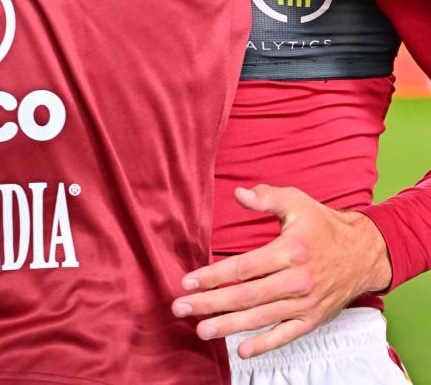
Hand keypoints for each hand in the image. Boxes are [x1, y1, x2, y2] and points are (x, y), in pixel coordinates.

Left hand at [172, 184, 391, 357]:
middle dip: (210, 303)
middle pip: (246, 296)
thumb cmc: (324, 225)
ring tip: (200, 329)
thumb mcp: (297, 202)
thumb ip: (266, 197)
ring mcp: (304, 304)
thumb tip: (238, 193)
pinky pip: (285, 335)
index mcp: (289, 251)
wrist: (363, 253)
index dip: (213, 275)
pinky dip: (263, 344)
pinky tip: (241, 350)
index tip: (188, 281)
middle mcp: (296, 281)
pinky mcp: (311, 319)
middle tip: (181, 308)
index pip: (243, 267)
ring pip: (260, 318)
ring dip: (227, 326)